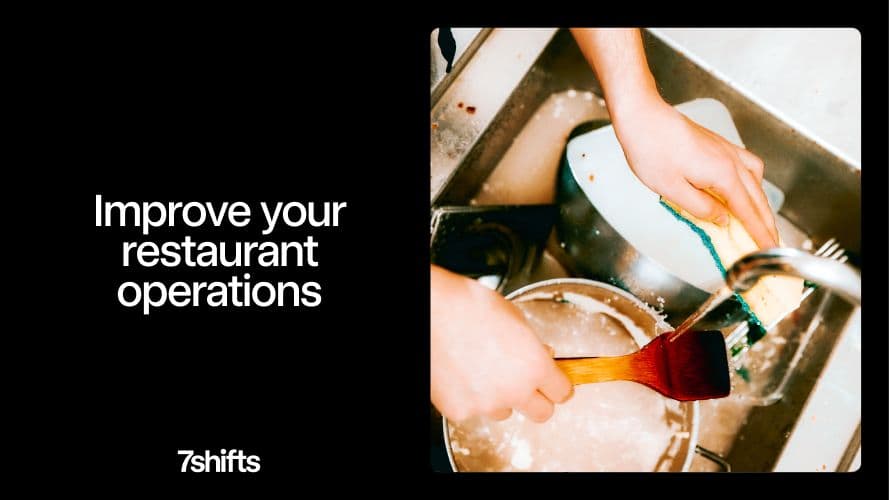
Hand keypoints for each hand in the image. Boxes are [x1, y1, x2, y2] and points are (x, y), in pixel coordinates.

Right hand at [431, 265, 572, 422]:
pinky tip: (463, 374)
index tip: (555, 381)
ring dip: (500, 397)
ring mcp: (485, 404)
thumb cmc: (467, 305)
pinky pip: (474, 410)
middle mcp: (514, 390)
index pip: (562, 392)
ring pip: (504, 411)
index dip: (558, 384)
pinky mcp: (459, 411)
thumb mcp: (514, 317)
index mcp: (535, 365)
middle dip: (537, 399)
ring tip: (483, 370)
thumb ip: (532, 344)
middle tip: (525, 382)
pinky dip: (471, 397)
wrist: (430, 312)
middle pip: (542, 413)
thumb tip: (541, 354)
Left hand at [612, 94, 778, 248]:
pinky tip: (747, 189)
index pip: (748, 211)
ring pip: (756, 181)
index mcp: (723, 174)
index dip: (759, 233)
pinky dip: (753, 183)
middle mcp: (731, 161)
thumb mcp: (672, 189)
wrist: (643, 116)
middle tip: (772, 244)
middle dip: (766, 222)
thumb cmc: (651, 150)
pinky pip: (747, 166)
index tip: (768, 249)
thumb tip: (723, 220)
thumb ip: (701, 208)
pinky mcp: (718, 145)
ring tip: (762, 222)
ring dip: (761, 203)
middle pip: (757, 197)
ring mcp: (727, 150)